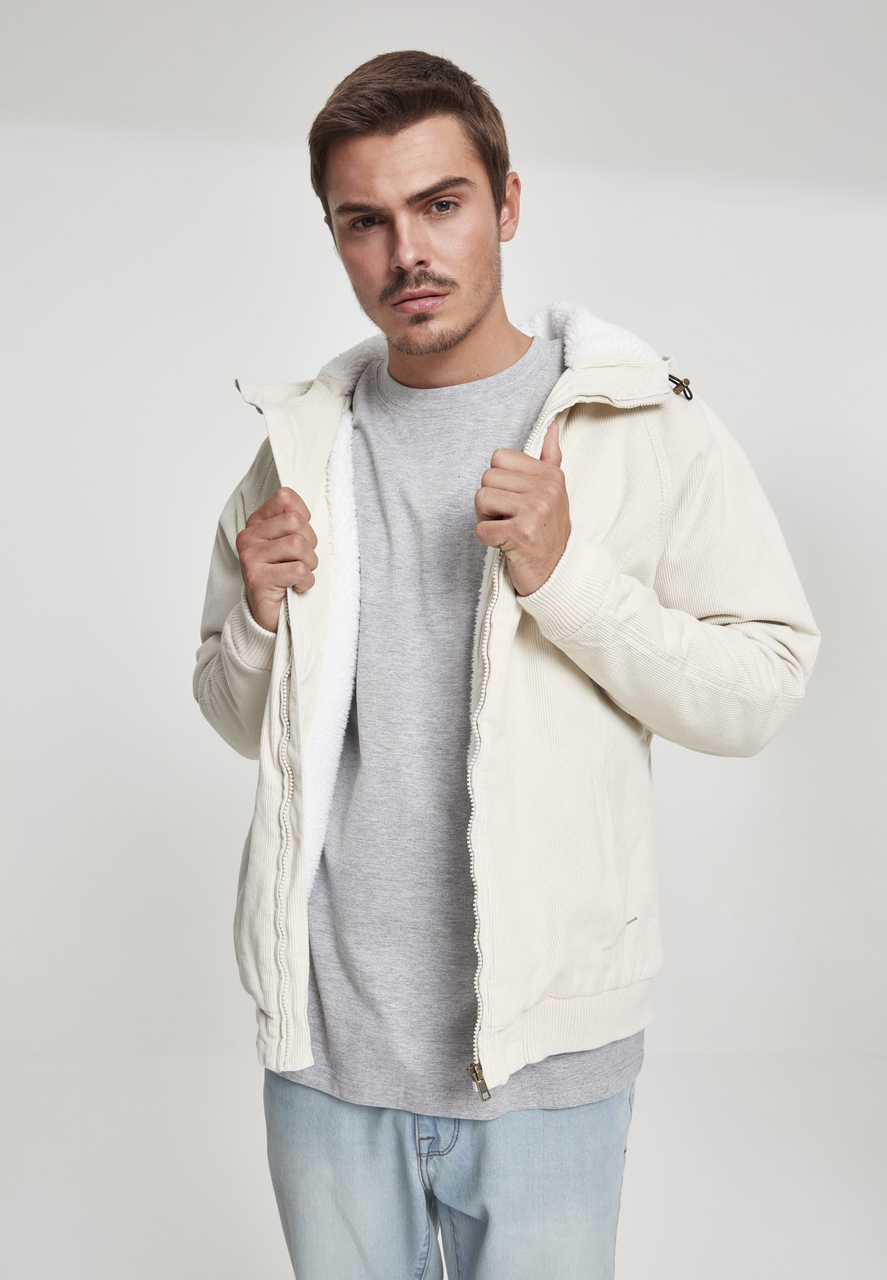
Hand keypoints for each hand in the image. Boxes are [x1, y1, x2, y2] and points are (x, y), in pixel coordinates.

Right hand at [235, 487, 318, 631]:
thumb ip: (293, 521)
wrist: (268, 613)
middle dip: (310, 544)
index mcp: (256, 522)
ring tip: (299, 574)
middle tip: (302, 560)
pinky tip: (296, 586)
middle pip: (296, 522)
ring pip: (299, 545)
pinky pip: (299, 571)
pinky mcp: (258, 579)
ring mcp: (251, 557)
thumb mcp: (288, 542)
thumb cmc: (283, 575)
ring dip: (309, 564)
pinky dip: (306, 582)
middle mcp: (249, 537)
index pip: (285, 498)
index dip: (303, 517)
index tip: (299, 536)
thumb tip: (305, 511)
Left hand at [475, 420, 570, 595]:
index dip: (498, 480)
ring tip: (507, 529)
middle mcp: (545, 489)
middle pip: (487, 478)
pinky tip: (506, 544)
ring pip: (481, 499)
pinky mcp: (521, 533)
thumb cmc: (549, 530)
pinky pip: (481, 528)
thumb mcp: (554, 491)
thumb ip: (550, 458)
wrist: (558, 571)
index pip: (499, 457)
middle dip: (490, 501)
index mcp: (550, 475)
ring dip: (487, 519)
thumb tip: (552, 427)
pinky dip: (488, 540)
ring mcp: (534, 511)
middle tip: (508, 517)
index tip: (514, 499)